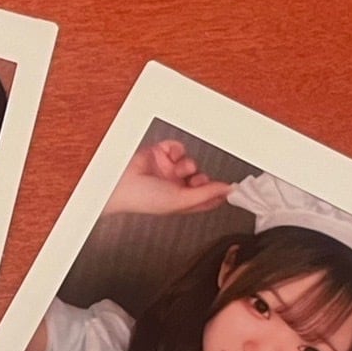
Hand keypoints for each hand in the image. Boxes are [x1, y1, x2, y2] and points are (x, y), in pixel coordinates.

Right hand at [105, 139, 232, 216]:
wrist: (121, 184)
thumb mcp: (180, 201)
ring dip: (187, 165)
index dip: (219, 193)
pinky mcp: (161, 154)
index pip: (206, 198)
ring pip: (191, 162)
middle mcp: (176, 186)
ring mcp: (168, 170)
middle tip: (198, 181)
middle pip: (201, 179)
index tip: (231, 188)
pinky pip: (178, 148)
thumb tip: (227, 190)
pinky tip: (171, 158)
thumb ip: (206, 194)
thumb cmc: (143, 199)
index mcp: (181, 202)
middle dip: (202, 179)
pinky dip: (177, 151)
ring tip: (177, 170)